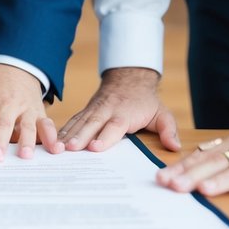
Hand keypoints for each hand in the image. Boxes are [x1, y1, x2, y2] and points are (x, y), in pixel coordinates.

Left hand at [0, 63, 63, 160]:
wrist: (15, 66)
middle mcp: (7, 104)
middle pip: (3, 124)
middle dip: (0, 141)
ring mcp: (25, 108)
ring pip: (27, 125)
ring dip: (27, 141)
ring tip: (24, 156)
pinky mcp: (39, 112)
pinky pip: (47, 124)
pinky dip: (52, 136)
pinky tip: (55, 149)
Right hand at [57, 67, 180, 152]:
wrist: (129, 78)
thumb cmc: (145, 101)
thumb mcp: (161, 113)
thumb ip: (168, 130)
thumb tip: (175, 147)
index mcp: (125, 114)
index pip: (114, 126)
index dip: (105, 137)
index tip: (95, 147)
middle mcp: (106, 111)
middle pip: (92, 124)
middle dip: (80, 137)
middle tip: (69, 149)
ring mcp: (94, 110)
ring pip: (79, 122)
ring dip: (67, 135)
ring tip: (57, 148)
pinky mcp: (86, 111)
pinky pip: (73, 121)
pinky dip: (63, 130)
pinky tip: (53, 141)